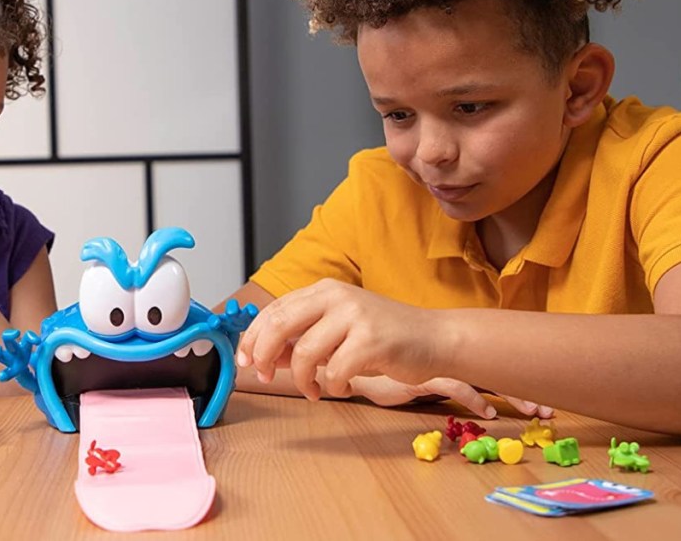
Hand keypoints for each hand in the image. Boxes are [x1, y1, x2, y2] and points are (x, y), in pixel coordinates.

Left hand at [236, 278, 441, 400]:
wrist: (435, 338)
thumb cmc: (384, 337)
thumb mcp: (338, 331)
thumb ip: (302, 340)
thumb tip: (262, 358)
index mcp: (324, 290)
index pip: (274, 310)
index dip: (252, 338)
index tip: (245, 361)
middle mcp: (337, 297)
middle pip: (279, 325)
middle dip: (264, 356)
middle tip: (265, 377)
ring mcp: (355, 316)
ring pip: (305, 353)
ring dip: (303, 380)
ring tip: (314, 390)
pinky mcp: (372, 341)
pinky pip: (334, 372)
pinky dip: (332, 387)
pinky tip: (343, 387)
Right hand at [345, 376, 553, 419]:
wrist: (353, 364)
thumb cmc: (385, 370)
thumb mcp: (419, 378)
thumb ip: (439, 383)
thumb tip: (468, 395)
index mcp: (453, 359)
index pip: (494, 367)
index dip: (519, 382)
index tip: (541, 402)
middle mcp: (452, 361)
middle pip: (499, 372)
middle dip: (526, 390)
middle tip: (549, 410)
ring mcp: (441, 368)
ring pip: (486, 380)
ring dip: (512, 396)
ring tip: (535, 413)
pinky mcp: (426, 379)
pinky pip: (459, 389)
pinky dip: (477, 402)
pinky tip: (489, 415)